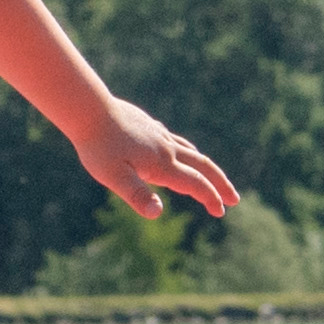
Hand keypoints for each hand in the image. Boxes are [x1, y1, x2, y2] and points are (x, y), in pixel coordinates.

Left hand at [77, 100, 235, 217]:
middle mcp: (166, 148)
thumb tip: (158, 213)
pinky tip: (183, 151)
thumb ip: (137, 196)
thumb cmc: (98, 147)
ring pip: (191, 152)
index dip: (209, 198)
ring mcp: (159, 135)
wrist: (89, 110)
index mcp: (161, 164)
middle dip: (220, 184)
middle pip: (202, 166)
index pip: (194, 184)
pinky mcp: (149, 126)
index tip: (221, 212)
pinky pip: (177, 140)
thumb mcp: (114, 177)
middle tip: (234, 199)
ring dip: (206, 168)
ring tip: (213, 178)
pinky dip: (188, 151)